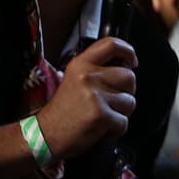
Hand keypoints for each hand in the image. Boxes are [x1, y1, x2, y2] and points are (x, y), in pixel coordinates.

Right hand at [36, 37, 137, 160]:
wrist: (46, 134)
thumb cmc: (63, 110)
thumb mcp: (74, 79)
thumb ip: (95, 70)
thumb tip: (125, 67)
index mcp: (81, 64)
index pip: (111, 44)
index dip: (128, 50)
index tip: (132, 60)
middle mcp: (88, 76)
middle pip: (129, 76)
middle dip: (127, 91)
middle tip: (113, 101)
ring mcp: (95, 96)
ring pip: (130, 101)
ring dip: (121, 112)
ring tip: (104, 115)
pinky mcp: (101, 115)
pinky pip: (124, 121)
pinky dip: (116, 129)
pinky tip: (102, 128)